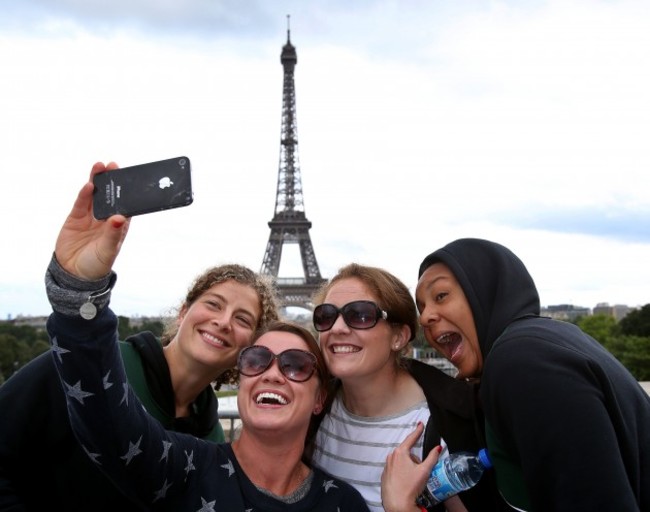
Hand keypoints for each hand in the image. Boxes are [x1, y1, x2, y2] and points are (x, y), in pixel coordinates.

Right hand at [55, 162, 130, 279]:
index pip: (125, 204)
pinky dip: (84, 194)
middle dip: (112, 181)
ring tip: (100, 166)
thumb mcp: (108, 251)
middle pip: (110, 196)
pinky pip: (81, 203)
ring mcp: (90, 217)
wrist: (73, 274)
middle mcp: (106, 218)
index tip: (129, 177)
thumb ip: (113, 235)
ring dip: (97, 181)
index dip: (127, 191)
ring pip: (95, 195)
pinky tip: (89, 185)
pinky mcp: (76, 218)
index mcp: (119, 226)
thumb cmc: (96, 265)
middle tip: (113, 165)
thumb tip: (119, 218)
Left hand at [381, 422, 439, 511]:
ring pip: (402, 462)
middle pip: (408, 453)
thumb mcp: (424, 471)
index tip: (420, 424)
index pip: (411, 438)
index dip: (417, 431)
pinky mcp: (385, 475)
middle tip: (420, 471)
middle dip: (415, 459)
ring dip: (409, 467)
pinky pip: (396, 469)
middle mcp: (391, 456)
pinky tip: (406, 482)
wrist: (397, 503)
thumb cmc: (410, 486)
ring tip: (413, 480)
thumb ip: (432, 457)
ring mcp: (387, 465)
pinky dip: (402, 473)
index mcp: (400, 452)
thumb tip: (438, 448)